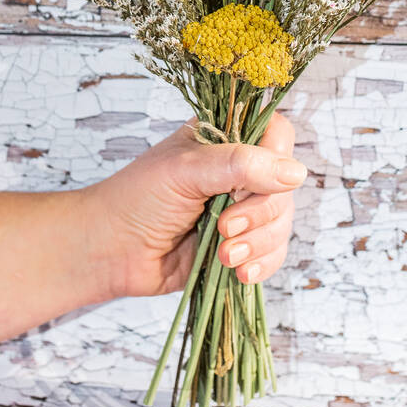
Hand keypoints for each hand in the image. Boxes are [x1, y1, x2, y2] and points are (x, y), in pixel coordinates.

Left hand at [85, 112, 303, 299]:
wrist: (110, 250)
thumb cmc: (138, 198)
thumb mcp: (188, 170)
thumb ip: (240, 165)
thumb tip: (297, 173)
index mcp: (226, 139)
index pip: (276, 135)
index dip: (275, 158)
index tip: (251, 182)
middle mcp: (240, 172)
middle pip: (285, 186)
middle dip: (259, 213)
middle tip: (224, 227)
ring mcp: (242, 209)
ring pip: (282, 223)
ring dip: (258, 244)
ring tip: (224, 255)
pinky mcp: (241, 245)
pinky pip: (274, 254)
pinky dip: (262, 265)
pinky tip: (239, 272)